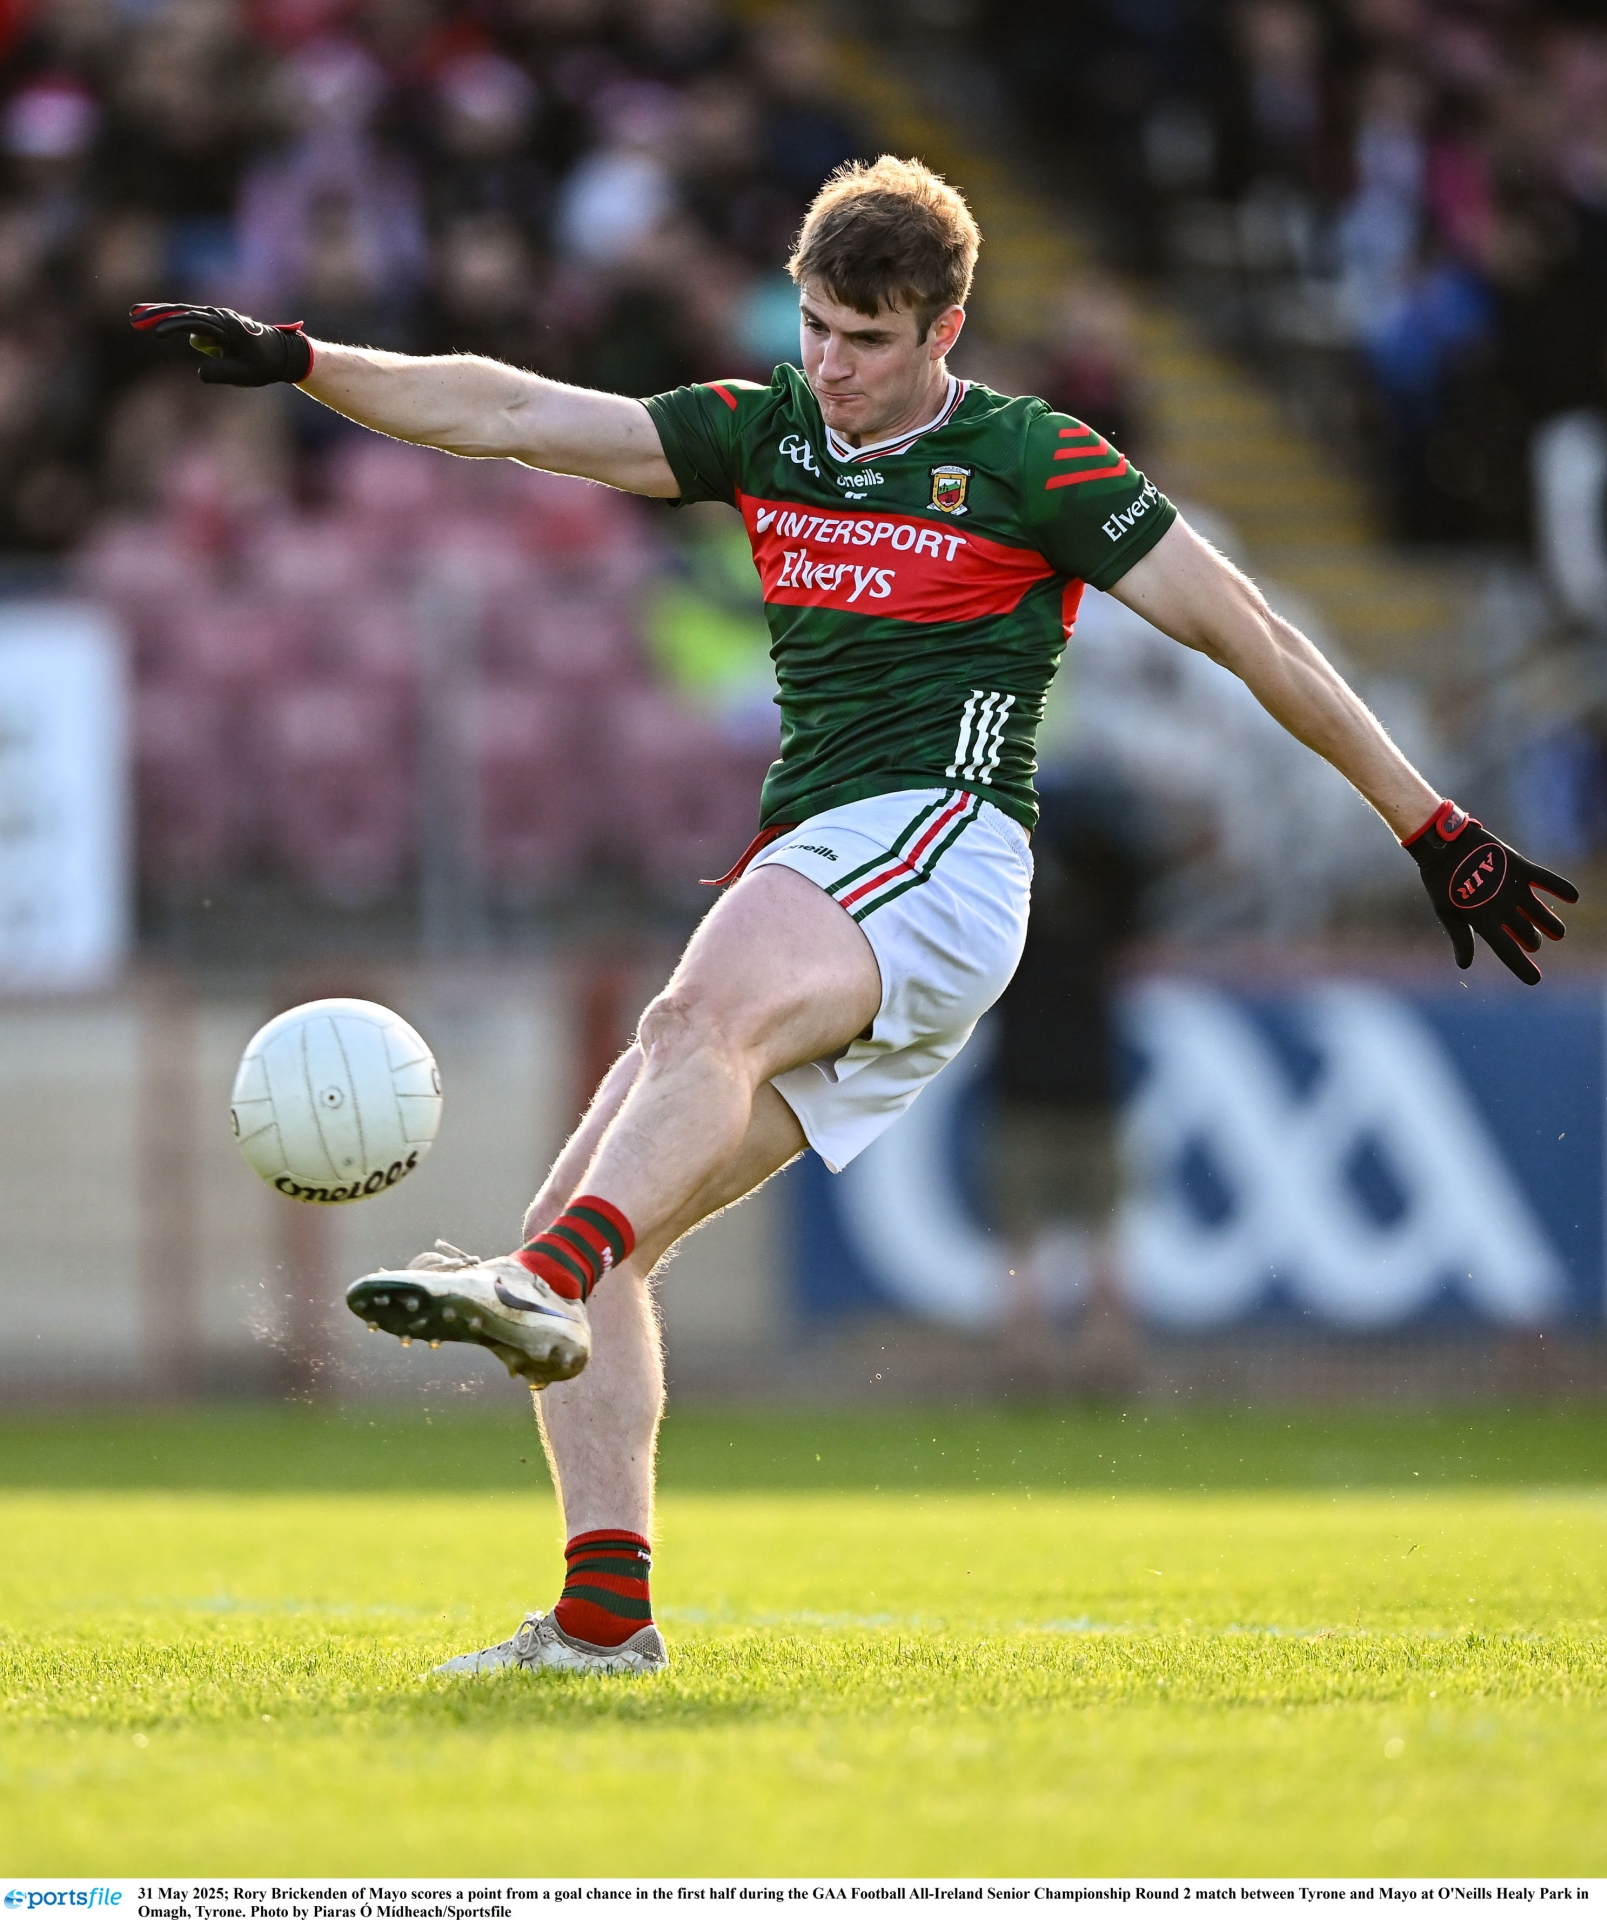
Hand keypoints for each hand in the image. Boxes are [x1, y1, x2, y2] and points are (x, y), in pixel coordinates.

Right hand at [130, 302, 312, 385]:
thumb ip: (222, 373)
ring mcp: (217, 317)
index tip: (156, 334)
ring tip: (135, 316)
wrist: (283, 354)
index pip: (194, 323)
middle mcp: (220, 316)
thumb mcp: (246, 375)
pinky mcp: (215, 323)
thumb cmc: (265, 366)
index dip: (174, 327)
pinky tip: (156, 324)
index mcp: (227, 326)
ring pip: (184, 312)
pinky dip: (172, 319)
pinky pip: (190, 319)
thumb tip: (199, 372)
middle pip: (183, 311)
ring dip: (160, 314)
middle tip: (133, 316)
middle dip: (158, 314)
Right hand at [1404, 801, 1577, 984]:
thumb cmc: (1441, 880)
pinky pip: (1544, 880)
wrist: (1445, 847)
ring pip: (1538, 911)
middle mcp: (1503, 908)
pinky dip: (1559, 887)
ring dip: (1550, 921)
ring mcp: (1513, 890)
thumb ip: (1460, 937)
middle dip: (1533, 940)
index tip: (1535, 980)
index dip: (1520, 966)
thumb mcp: (1447, 911)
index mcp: (1485, 922)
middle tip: (1536, 943)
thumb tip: (1464, 966)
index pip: (1506, 950)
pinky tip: (1573, 896)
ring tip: (1558, 933)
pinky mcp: (1520, 869)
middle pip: (1525, 931)